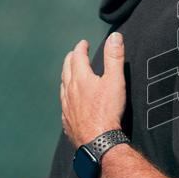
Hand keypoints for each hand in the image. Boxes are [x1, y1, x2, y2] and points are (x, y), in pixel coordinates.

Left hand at [60, 33, 126, 148]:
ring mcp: (66, 107)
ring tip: (69, 73)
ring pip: (63, 87)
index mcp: (81, 79)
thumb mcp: (115, 80)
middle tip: (74, 54)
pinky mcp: (67, 120)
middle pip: (66, 70)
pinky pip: (64, 104)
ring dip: (66, 76)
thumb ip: (114, 57)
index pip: (77, 57)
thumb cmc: (108, 111)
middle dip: (70, 59)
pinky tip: (68, 101)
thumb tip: (115, 36)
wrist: (98, 140)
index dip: (81, 48)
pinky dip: (66, 96)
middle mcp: (70, 91)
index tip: (84, 43)